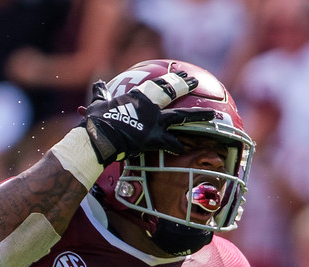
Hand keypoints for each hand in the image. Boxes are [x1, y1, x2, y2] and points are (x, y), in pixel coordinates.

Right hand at [79, 71, 214, 164]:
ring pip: (181, 117)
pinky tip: (184, 148)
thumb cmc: (96, 122)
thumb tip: (98, 84)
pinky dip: (177, 146)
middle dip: (184, 86)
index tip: (181, 75)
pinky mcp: (154, 139)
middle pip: (171, 93)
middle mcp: (150, 106)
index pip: (157, 85)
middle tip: (195, 82)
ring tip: (212, 114)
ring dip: (198, 115)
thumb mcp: (97, 104)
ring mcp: (154, 122)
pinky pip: (170, 143)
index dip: (171, 80)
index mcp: (137, 97)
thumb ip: (101, 94)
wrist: (98, 138)